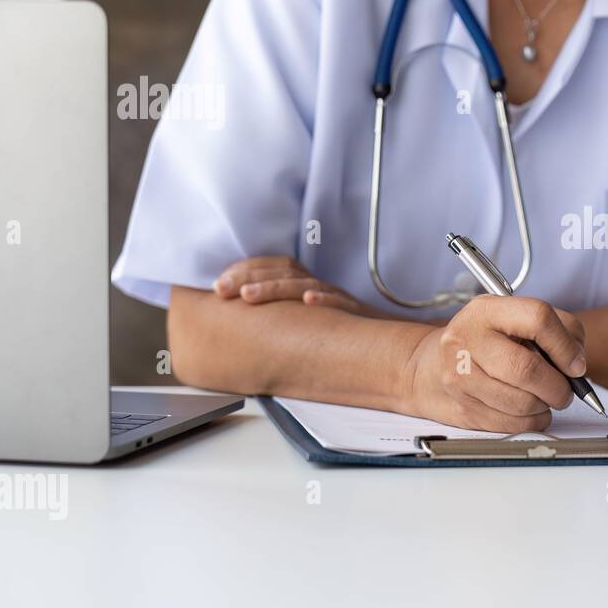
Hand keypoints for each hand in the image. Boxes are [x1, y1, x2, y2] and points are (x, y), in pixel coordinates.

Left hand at [213, 256, 387, 318]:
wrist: (390, 340)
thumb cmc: (345, 333)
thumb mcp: (309, 319)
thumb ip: (284, 314)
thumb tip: (244, 319)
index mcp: (306, 285)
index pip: (273, 266)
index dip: (244, 270)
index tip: (217, 285)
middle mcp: (319, 287)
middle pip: (281, 272)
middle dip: (247, 278)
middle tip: (220, 290)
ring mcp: (338, 298)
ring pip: (303, 285)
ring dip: (273, 288)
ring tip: (247, 296)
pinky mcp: (355, 312)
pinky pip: (339, 302)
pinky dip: (323, 300)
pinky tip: (308, 303)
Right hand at [399, 295, 587, 432]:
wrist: (431, 366)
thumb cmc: (486, 341)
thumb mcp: (516, 319)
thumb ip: (557, 329)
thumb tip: (577, 363)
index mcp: (487, 310)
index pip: (538, 318)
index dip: (565, 345)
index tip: (576, 365)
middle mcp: (467, 339)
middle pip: (526, 369)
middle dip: (558, 387)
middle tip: (566, 391)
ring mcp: (459, 377)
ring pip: (521, 403)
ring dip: (545, 406)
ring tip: (545, 398)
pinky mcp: (462, 408)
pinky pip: (511, 424)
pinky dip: (531, 421)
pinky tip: (529, 410)